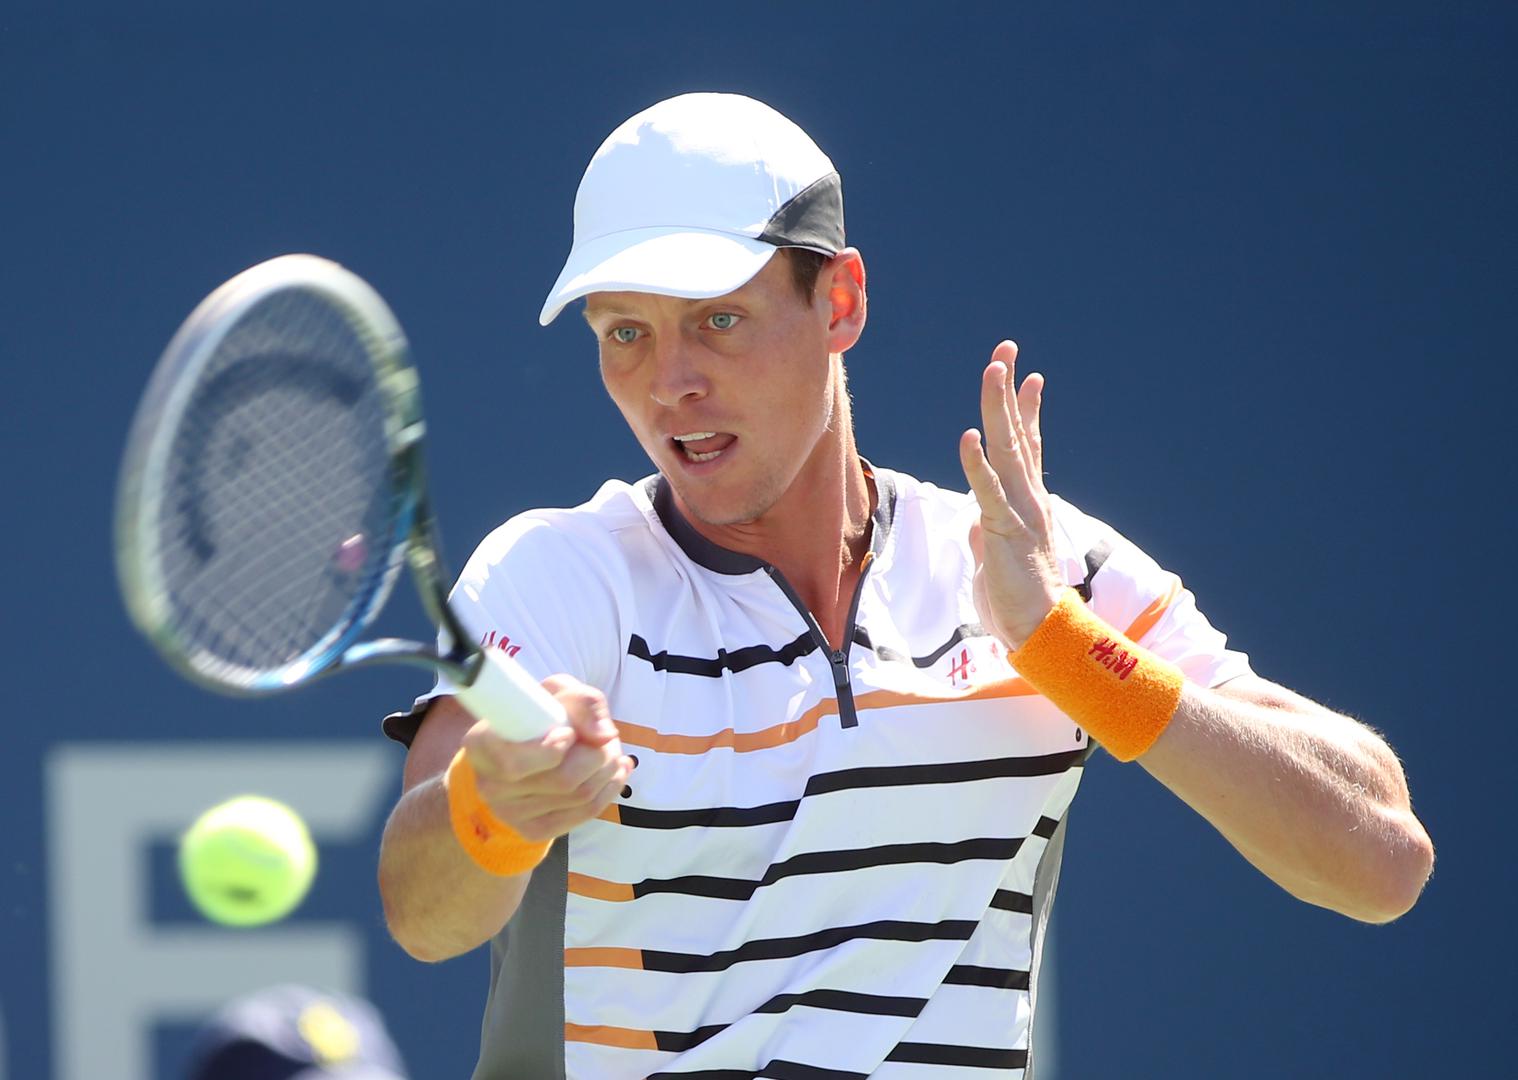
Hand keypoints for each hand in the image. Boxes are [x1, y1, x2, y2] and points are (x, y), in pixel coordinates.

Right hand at [460, 674, 633, 841]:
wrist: (524, 747)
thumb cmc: (538, 714)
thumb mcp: (555, 692)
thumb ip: (581, 702)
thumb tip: (603, 735)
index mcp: (481, 745)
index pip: (514, 763)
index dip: (551, 750)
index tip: (569, 733)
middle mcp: (490, 784)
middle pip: (562, 780)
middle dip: (598, 756)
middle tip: (608, 739)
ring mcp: (510, 813)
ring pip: (579, 796)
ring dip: (609, 770)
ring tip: (612, 751)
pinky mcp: (533, 830)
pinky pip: (584, 814)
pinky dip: (610, 789)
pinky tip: (616, 771)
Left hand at [958, 340, 1066, 649]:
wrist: (1041, 634)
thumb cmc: (1019, 605)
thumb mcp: (993, 564)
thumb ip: (985, 539)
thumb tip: (975, 527)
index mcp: (1027, 505)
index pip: (1027, 448)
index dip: (1026, 412)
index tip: (1028, 378)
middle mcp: (1028, 499)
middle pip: (1017, 434)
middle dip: (1009, 390)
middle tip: (1006, 350)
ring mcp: (1018, 511)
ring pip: (1006, 449)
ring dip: (998, 408)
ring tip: (994, 369)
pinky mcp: (1003, 530)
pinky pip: (986, 491)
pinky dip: (976, 463)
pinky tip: (968, 435)